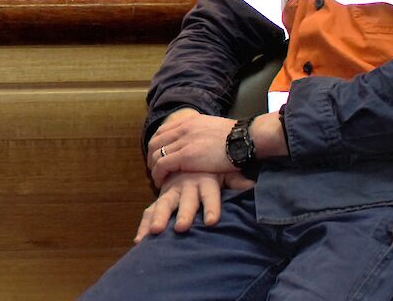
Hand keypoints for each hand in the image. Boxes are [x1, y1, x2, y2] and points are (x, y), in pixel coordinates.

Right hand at [133, 171, 252, 242]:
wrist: (183, 152)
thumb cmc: (208, 168)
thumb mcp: (223, 171)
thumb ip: (236, 180)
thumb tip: (252, 185)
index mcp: (204, 180)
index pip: (210, 195)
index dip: (210, 207)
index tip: (211, 222)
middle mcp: (186, 186)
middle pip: (185, 201)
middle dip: (182, 214)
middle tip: (181, 228)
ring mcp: (171, 191)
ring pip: (164, 204)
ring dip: (159, 218)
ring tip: (155, 232)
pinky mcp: (161, 197)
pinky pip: (150, 211)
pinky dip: (144, 225)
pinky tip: (140, 240)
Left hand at [148, 109, 237, 186]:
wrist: (246, 139)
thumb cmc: (238, 137)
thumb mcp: (216, 127)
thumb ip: (204, 132)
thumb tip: (205, 139)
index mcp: (190, 121)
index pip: (164, 130)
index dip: (157, 143)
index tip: (158, 153)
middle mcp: (183, 129)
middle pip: (155, 141)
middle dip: (150, 155)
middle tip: (153, 167)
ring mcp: (183, 142)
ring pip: (156, 153)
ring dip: (152, 166)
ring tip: (156, 177)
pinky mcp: (186, 156)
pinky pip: (162, 165)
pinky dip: (157, 174)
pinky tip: (159, 182)